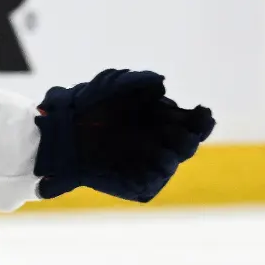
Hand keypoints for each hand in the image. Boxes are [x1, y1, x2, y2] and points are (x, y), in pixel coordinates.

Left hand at [34, 69, 214, 202]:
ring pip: (170, 163)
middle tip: (176, 133)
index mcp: (163, 119)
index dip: (202, 120)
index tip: (202, 112)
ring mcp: (148, 163)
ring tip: (158, 148)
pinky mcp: (134, 183)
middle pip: (188, 145)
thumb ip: (138, 80)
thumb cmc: (90, 102)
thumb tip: (161, 84)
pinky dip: (151, 175)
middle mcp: (160, 141)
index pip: (195, 123)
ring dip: (169, 156)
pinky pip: (151, 183)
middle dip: (187, 138)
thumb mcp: (113, 83)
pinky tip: (144, 166)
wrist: (62, 129)